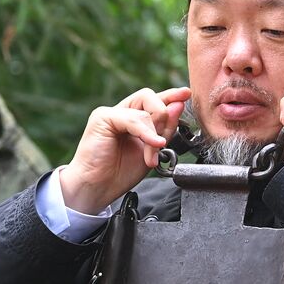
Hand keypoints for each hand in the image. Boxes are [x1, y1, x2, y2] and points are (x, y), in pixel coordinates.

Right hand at [58, 87, 190, 213]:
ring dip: (155, 133)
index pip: (153, 100)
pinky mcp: (102, 118)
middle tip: (163, 140)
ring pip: (143, 109)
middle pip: (149, 96)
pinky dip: (146, 132)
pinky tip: (153, 144)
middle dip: (164, 115)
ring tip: (151, 156)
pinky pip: (132, 119)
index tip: (186, 94)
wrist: (97, 188)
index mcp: (132, 119)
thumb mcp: (152, 151)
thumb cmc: (119, 173)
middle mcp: (121, 112)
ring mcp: (110, 113)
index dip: (170, 96)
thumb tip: (178, 106)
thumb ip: (164, 131)